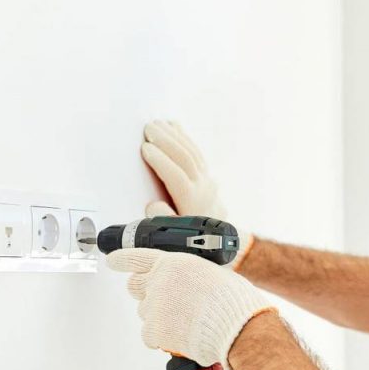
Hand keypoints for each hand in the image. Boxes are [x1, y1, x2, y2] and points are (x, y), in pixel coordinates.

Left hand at [106, 247, 275, 367]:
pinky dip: (162, 339)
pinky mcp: (154, 330)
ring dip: (159, 318)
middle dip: (144, 293)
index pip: (138, 257)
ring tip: (186, 323)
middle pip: (135, 286)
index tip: (112, 260)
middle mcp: (159, 281)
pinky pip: (149, 336)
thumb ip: (190, 276)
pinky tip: (181, 336)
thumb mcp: (212, 274)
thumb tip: (187, 286)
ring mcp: (154, 306)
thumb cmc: (233, 302)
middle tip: (163, 303)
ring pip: (145, 313)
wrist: (236, 326)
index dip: (122, 259)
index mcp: (174, 263)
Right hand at [141, 120, 253, 269]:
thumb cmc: (196, 242)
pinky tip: (175, 128)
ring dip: (174, 136)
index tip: (145, 149)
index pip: (177, 177)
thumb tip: (153, 206)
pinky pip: (197, 153)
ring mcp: (207, 181)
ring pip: (192, 153)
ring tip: (157, 125)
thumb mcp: (177, 240)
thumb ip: (165, 222)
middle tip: (148, 128)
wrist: (223, 244)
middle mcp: (203, 189)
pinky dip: (185, 139)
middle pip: (185, 159)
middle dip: (166, 141)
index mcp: (193, 204)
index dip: (161, 161)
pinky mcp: (208, 177)